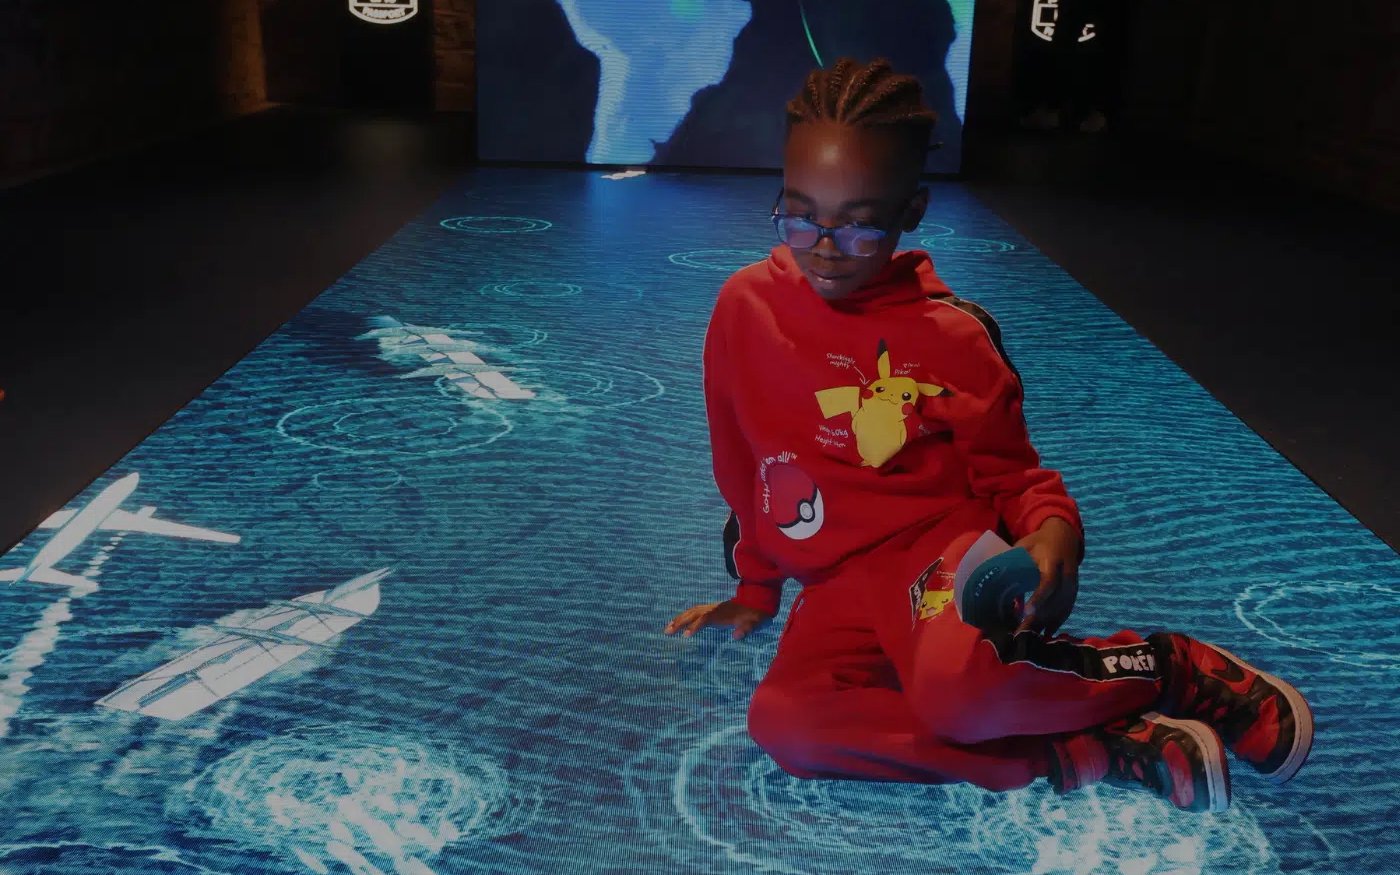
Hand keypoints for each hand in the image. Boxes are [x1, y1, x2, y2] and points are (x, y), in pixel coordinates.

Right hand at [665, 599, 770, 639]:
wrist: (757, 601)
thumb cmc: (754, 614)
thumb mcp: (754, 622)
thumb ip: (746, 628)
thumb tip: (737, 636)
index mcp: (722, 613)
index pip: (705, 618)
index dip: (695, 626)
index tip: (686, 635)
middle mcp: (714, 608)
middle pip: (693, 613)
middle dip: (679, 622)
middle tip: (667, 632)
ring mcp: (711, 608)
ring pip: (692, 612)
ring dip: (679, 619)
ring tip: (667, 628)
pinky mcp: (711, 610)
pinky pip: (695, 612)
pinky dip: (685, 617)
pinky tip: (678, 623)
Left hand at [1013, 517, 1080, 634]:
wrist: (1064, 537)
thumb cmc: (1038, 541)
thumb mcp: (1023, 546)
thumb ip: (1013, 564)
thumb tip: (995, 582)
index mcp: (1053, 561)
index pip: (1048, 583)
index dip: (1039, 598)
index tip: (1026, 612)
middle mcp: (1066, 574)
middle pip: (1055, 601)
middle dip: (1039, 618)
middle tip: (1022, 633)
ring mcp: (1073, 584)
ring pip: (1062, 608)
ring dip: (1046, 624)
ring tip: (1030, 638)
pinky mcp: (1074, 591)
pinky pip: (1067, 609)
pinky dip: (1057, 622)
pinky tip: (1046, 634)